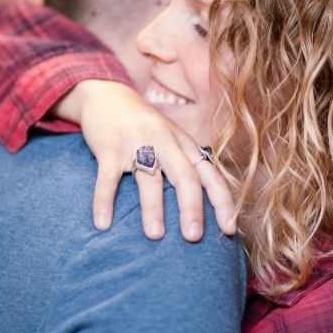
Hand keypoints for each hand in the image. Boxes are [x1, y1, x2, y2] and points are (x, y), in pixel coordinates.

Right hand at [54, 80, 234, 241]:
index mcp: (185, 144)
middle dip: (192, 207)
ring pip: (149, 178)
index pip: (210, 174)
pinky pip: (107, 177)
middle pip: (185, 176)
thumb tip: (206, 209)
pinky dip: (104, 201)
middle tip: (193, 237)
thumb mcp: (173, 139)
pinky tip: (103, 224)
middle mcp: (166, 142)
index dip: (222, 201)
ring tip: (155, 236)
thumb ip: (188, 165)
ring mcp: (137, 143)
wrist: (109, 95)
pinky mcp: (109, 147)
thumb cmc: (146, 127)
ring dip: (153, 208)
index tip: (230, 229)